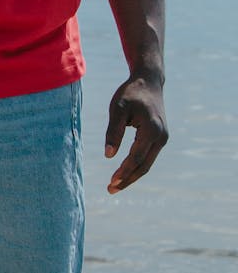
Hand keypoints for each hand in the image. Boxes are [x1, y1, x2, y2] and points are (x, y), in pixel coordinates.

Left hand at [104, 75, 167, 193]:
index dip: (123, 172)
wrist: (148, 82)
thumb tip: (109, 156)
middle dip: (128, 179)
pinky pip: (148, 157)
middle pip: (144, 166)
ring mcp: (162, 138)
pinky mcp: (160, 138)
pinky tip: (124, 172)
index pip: (136, 157)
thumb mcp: (117, 109)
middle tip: (110, 190)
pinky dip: (137, 166)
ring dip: (132, 175)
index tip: (110, 182)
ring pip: (147, 163)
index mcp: (151, 130)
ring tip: (115, 185)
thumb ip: (113, 131)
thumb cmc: (130, 94)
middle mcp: (161, 137)